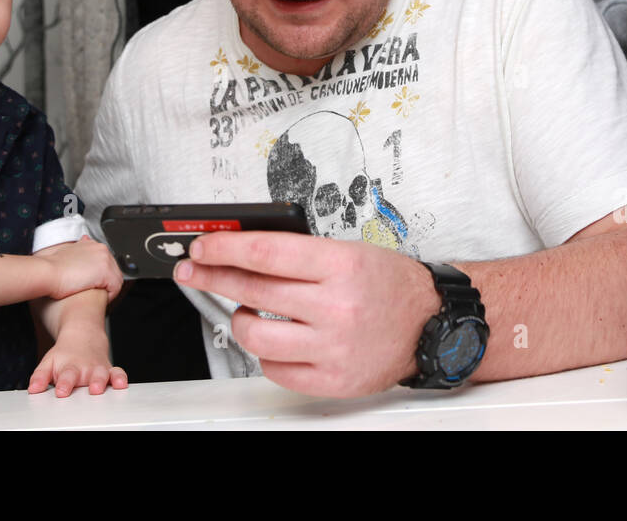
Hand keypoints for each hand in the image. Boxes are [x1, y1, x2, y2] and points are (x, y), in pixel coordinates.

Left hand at [29, 324, 128, 396]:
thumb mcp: (49, 362)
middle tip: (90, 391)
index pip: (67, 377)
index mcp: (69, 368)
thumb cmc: (65, 355)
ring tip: (101, 388)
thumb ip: (40, 376)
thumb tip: (33, 388)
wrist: (84, 335)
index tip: (62, 392)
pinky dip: (121, 378)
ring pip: (104, 375)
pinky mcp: (110, 371)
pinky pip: (118, 373)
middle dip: (89, 384)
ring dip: (103, 381)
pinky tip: (122, 384)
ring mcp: (98, 370)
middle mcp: (85, 369)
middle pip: (87, 377)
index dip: (65, 384)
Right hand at [37, 235, 123, 301]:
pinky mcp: (106, 273)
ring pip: (116, 278)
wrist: (48, 273)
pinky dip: (110, 296)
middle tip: (96, 292)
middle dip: (106, 282)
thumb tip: (82, 244)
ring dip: (108, 289)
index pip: (105, 261)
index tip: (94, 283)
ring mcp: (105, 260)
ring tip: (97, 298)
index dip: (100, 275)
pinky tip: (99, 300)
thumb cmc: (51, 267)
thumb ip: (77, 250)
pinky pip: (115, 288)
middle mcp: (101, 249)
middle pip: (113, 269)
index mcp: (92, 244)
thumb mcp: (65, 252)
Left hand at [174, 231, 438, 397]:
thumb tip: (242, 250)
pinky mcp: (332, 379)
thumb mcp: (349, 251)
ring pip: (255, 336)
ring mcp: (332, 347)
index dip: (224, 248)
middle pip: (252, 290)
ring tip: (246, 312)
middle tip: (195, 272)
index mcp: (341, 265)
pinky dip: (266, 353)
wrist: (431, 324)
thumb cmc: (390, 285)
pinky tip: (275, 339)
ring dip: (240, 320)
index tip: (202, 248)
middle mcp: (336, 306)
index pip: (265, 252)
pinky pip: (275, 369)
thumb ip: (298, 253)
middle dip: (213, 278)